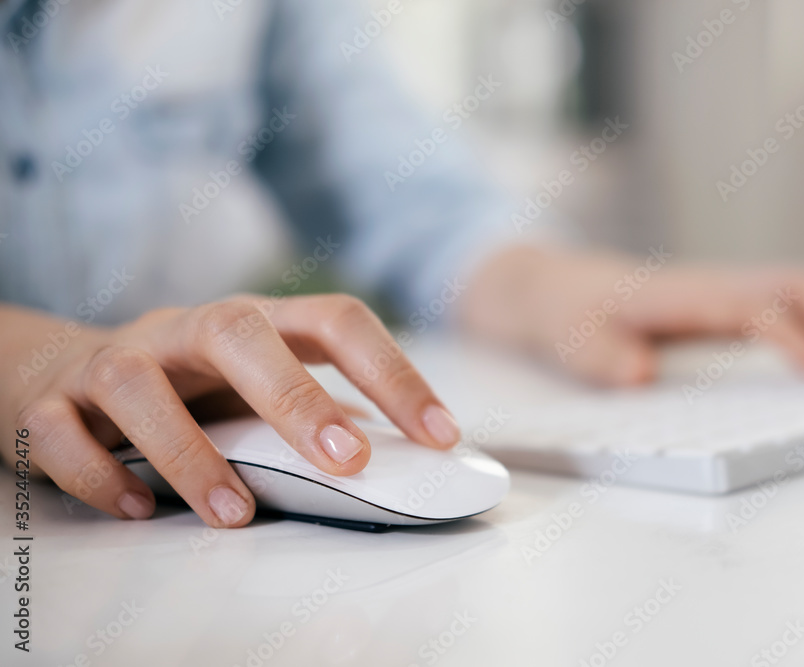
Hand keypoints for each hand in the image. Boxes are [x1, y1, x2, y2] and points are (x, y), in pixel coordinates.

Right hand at [1, 295, 460, 526]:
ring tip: (233, 513)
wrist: (60, 372)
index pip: (335, 322)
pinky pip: (63, 433)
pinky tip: (137, 510)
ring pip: (140, 384)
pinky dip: (98, 474)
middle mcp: (188, 330)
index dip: (393, 372)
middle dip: (298, 397)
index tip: (441, 434)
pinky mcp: (51, 402)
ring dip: (189, 452)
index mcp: (256, 323)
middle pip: (240, 333)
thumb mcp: (256, 386)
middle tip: (349, 461)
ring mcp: (117, 361)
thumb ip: (320, 410)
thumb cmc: (186, 384)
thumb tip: (405, 454)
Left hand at [461, 245, 803, 385]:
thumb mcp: (573, 339)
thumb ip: (605, 358)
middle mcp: (709, 288)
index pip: (755, 311)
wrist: (552, 287)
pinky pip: (781, 312)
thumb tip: (644, 375)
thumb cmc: (566, 311)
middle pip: (795, 288)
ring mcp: (717, 296)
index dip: (793, 343)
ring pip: (797, 295)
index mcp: (680, 293)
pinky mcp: (718, 311)